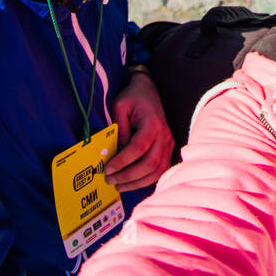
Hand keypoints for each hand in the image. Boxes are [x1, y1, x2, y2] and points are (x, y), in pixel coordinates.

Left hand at [105, 71, 173, 191]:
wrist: (148, 89)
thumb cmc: (132, 97)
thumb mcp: (119, 107)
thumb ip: (119, 130)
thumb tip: (116, 155)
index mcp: (153, 124)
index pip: (138, 148)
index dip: (122, 162)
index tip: (107, 170)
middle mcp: (164, 135)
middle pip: (150, 164)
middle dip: (129, 177)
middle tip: (110, 180)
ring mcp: (169, 143)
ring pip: (157, 171)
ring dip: (138, 182)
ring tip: (119, 185)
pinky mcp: (168, 148)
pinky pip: (161, 170)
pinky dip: (147, 179)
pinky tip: (132, 183)